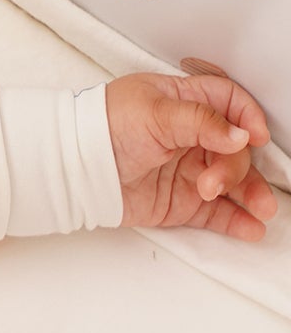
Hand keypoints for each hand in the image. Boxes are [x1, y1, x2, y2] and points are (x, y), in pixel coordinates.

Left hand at [106, 69, 277, 239]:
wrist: (71, 168)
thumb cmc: (103, 127)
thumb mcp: (154, 112)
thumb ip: (201, 121)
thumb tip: (239, 135)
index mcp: (187, 104)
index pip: (231, 105)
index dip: (249, 119)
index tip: (256, 136)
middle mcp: (193, 137)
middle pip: (236, 149)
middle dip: (236, 167)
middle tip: (214, 182)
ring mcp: (189, 171)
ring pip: (233, 182)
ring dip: (251, 195)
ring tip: (261, 210)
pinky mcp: (181, 202)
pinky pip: (216, 212)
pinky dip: (236, 220)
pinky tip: (251, 228)